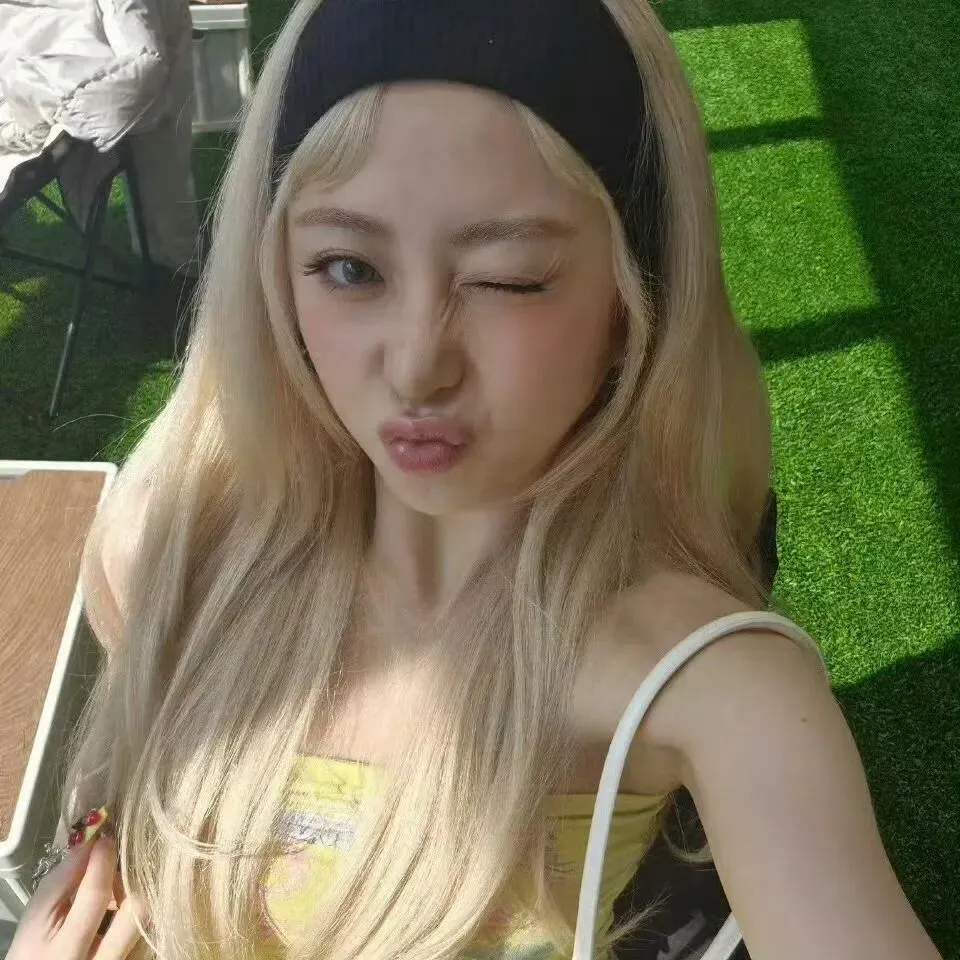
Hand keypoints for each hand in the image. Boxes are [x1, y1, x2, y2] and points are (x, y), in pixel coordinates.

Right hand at [8, 833, 144, 959]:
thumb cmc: (34, 950)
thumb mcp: (35, 920)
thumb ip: (62, 880)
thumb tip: (91, 840)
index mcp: (65, 952)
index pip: (95, 897)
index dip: (103, 862)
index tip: (104, 838)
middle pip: (136, 911)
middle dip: (128, 881)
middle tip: (113, 869)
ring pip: (146, 921)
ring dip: (133, 896)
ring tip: (113, 889)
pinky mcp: (133, 959)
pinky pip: (146, 930)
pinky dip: (134, 911)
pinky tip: (118, 908)